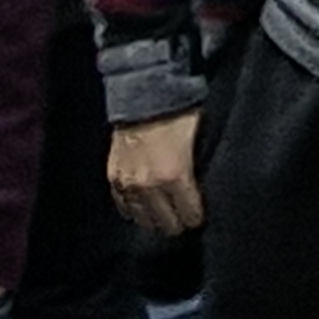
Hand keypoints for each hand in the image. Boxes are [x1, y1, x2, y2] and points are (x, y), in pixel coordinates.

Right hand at [104, 112, 203, 235]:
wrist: (142, 94)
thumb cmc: (176, 114)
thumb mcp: (197, 141)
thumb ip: (198, 170)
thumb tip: (204, 190)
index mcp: (175, 176)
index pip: (190, 216)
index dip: (197, 216)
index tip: (198, 214)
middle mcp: (150, 185)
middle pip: (167, 224)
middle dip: (178, 222)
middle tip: (183, 216)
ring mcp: (129, 183)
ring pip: (144, 220)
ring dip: (155, 219)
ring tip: (163, 215)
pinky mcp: (114, 177)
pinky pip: (124, 207)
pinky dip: (134, 210)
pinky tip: (142, 208)